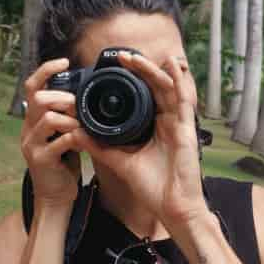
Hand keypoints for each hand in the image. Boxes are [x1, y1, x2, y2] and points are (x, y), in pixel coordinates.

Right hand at [20, 58, 86, 209]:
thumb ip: (69, 115)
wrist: (55, 196)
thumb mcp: (64, 133)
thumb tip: (85, 93)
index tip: (65, 62)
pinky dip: (76, 137)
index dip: (46, 70)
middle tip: (80, 107)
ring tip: (83, 126)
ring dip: (71, 118)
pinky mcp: (41, 160)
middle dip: (63, 98)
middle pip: (38, 98)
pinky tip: (85, 141)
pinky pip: (59, 142)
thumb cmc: (64, 162)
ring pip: (48, 118)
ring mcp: (31, 144)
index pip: (32, 86)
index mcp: (33, 119)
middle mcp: (28, 129)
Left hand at [76, 52, 207, 228]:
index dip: (132, 82)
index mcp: (153, 128)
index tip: (114, 69)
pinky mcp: (187, 128)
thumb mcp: (121, 162)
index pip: (143, 98)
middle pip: (154, 89)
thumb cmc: (153, 187)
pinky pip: (184, 100)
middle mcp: (167, 122)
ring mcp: (178, 124)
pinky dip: (179, 81)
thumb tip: (76, 132)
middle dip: (140, 71)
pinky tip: (172, 65)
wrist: (172, 206)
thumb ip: (101, 146)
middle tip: (122, 57)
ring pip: (167, 89)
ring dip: (154, 71)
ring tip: (137, 57)